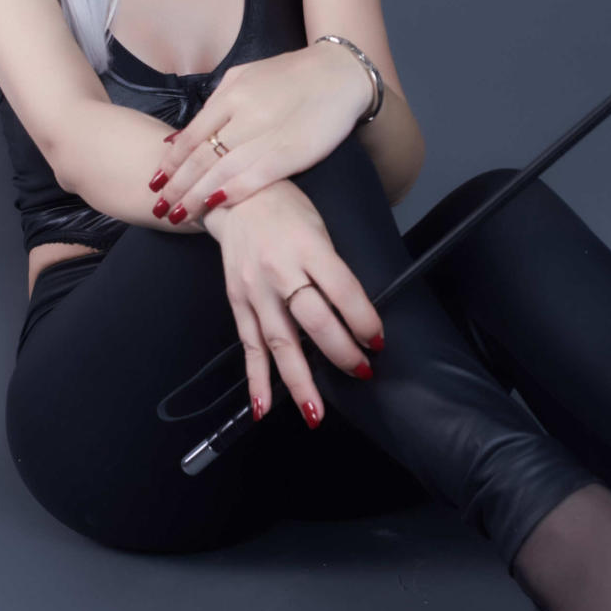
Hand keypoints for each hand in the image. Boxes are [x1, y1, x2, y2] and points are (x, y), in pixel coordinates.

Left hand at [144, 42, 370, 226]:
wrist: (340, 73)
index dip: (170, 163)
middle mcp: (245, 113)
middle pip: (200, 156)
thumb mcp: (246, 77)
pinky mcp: (292, 151)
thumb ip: (215, 105)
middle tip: (160, 207)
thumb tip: (181, 136)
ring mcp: (268, 133)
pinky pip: (255, 176)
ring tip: (178, 214)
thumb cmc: (291, 77)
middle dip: (177, 185)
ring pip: (222, 170)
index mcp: (231, 94)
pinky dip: (232, 193)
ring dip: (197, 195)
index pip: (191, 136)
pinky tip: (215, 206)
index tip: (155, 183)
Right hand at [202, 179, 385, 428]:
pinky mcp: (237, 302)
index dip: (362, 319)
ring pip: (279, 342)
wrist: (233, 197)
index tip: (377, 341)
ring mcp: (254, 289)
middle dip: (340, 352)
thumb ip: (332, 270)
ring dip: (298, 381)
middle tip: (361, 371)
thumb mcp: (319, 228)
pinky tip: (263, 407)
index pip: (341, 290)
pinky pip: (249, 345)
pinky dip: (256, 379)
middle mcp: (279, 270)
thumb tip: (353, 316)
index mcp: (307, 246)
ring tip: (315, 412)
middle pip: (312, 321)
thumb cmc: (287, 210)